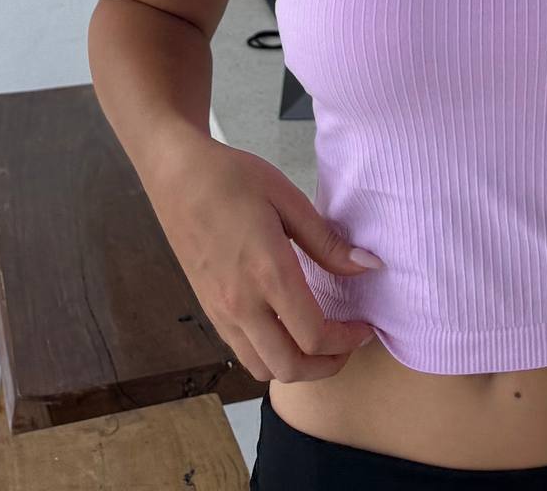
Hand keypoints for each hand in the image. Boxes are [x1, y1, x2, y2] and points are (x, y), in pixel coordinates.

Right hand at [148, 137, 379, 384]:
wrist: (177, 177)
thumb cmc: (234, 179)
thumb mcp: (288, 199)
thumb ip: (328, 242)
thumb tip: (369, 267)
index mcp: (268, 273)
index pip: (313, 336)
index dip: (348, 341)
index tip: (366, 328)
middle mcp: (241, 304)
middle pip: (289, 368)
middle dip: (327, 366)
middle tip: (349, 343)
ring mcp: (221, 313)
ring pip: (262, 369)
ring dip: (297, 367)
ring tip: (320, 341)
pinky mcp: (209, 311)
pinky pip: (242, 353)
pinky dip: (271, 356)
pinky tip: (286, 328)